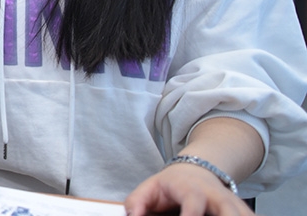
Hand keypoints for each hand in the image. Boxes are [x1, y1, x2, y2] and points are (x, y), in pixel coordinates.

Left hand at [124, 162, 253, 215]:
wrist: (196, 170)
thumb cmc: (170, 185)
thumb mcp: (149, 188)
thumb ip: (136, 203)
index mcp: (191, 188)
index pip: (194, 200)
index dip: (192, 214)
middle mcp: (216, 195)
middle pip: (229, 209)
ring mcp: (233, 203)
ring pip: (245, 213)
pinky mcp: (242, 211)